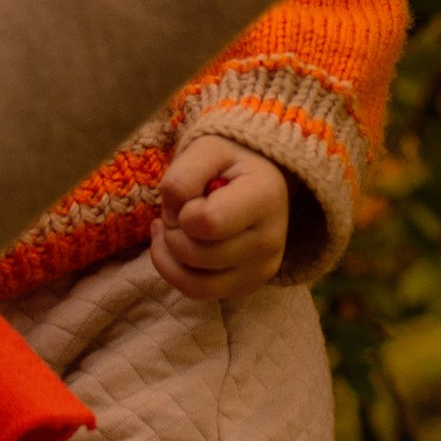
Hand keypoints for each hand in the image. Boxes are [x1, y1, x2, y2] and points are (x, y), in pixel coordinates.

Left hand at [151, 136, 292, 302]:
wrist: (260, 180)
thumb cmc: (230, 161)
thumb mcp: (206, 148)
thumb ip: (184, 175)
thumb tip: (173, 212)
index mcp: (265, 197)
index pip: (208, 222)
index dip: (183, 210)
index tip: (190, 195)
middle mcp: (270, 240)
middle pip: (195, 254)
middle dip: (173, 229)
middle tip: (180, 209)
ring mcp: (262, 269)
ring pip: (193, 281)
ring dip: (170, 253)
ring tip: (176, 227)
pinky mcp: (248, 286)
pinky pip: (197, 292)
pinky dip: (174, 271)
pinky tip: (174, 245)